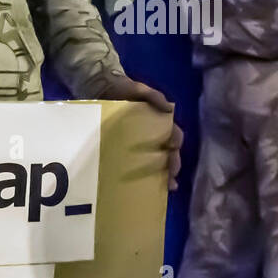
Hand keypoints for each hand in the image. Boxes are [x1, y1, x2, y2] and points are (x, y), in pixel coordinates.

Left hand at [94, 74, 183, 190]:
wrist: (101, 89)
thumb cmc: (123, 89)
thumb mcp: (139, 89)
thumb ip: (154, 97)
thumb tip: (169, 111)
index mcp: (159, 122)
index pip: (174, 135)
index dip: (176, 146)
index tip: (172, 155)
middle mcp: (154, 134)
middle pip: (169, 153)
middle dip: (172, 166)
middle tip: (171, 180)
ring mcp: (141, 143)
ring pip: (157, 161)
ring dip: (163, 174)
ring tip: (164, 188)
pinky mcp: (126, 148)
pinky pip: (138, 163)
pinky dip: (144, 175)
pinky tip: (145, 186)